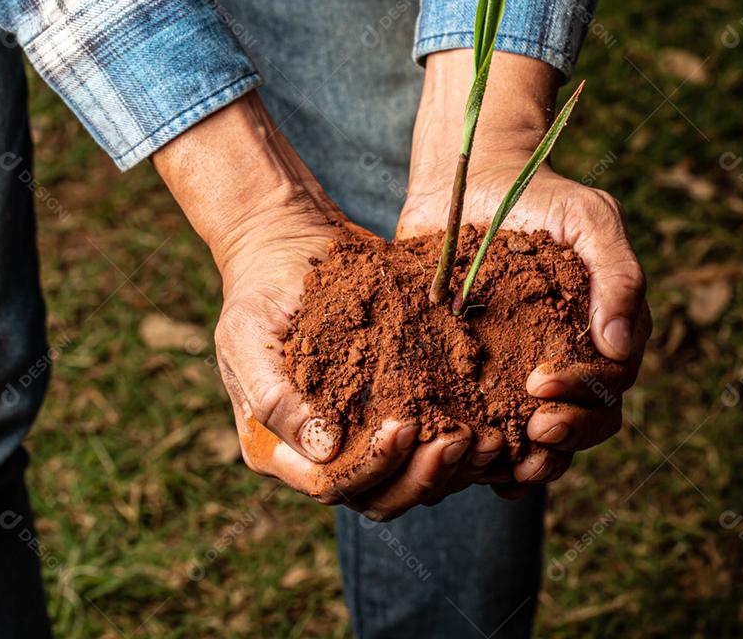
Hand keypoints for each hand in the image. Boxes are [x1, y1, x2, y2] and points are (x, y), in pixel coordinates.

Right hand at [154, 92, 506, 519]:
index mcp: (278, 449)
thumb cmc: (260, 290)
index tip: (407, 427)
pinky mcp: (395, 409)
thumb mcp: (248, 337)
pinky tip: (494, 421)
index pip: (331, 485)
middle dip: (424, 476)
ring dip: (453, 468)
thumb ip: (275, 398)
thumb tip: (325, 452)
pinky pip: (431, 442)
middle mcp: (322, 454)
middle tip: (465, 441)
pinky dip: (461, 439)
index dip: (373, 468)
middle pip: (380, 496)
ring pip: (412, 478)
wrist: (291, 246)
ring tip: (490, 439)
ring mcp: (362, 435)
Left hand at [399, 50, 651, 496]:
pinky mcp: (477, 378)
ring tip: (503, 466)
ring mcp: (523, 374)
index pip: (610, 384)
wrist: (470, 183)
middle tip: (531, 432)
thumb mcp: (588, 218)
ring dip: (531, 461)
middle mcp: (570, 361)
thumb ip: (617, 273)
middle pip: (584, 422)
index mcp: (603, 333)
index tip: (539, 385)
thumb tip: (620, 348)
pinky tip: (467, 466)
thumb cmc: (539, 196)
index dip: (582, 396)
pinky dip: (486, 456)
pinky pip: (490, 430)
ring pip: (543, 440)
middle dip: (563, 437)